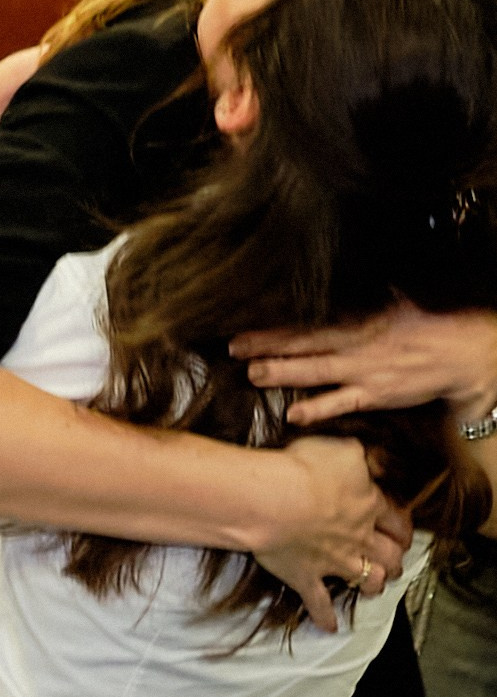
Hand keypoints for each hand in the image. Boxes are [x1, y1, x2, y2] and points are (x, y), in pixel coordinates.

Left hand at [229, 300, 496, 429]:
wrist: (462, 353)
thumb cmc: (428, 326)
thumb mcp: (393, 303)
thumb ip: (363, 299)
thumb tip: (340, 281)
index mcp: (358, 322)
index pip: (307, 326)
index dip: (274, 330)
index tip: (245, 330)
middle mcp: (355, 347)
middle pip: (303, 347)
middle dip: (266, 348)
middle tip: (233, 349)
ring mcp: (364, 373)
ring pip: (315, 374)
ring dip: (283, 374)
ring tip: (252, 375)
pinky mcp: (376, 396)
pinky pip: (342, 404)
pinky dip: (318, 410)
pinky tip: (293, 415)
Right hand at [241, 433, 416, 631]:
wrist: (272, 501)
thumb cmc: (306, 469)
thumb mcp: (346, 449)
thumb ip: (367, 455)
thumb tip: (382, 457)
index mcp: (369, 506)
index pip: (396, 520)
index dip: (403, 525)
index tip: (404, 529)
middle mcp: (358, 539)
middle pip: (389, 555)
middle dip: (396, 560)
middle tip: (396, 562)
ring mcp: (333, 562)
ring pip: (367, 581)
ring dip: (374, 585)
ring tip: (375, 587)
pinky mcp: (306, 578)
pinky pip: (320, 604)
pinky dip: (326, 617)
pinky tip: (330, 627)